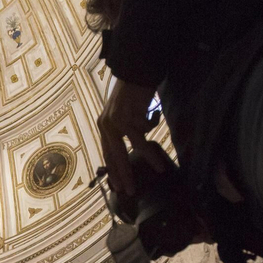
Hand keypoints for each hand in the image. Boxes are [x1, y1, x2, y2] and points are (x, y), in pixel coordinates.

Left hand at [97, 78, 158, 195]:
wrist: (137, 71)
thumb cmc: (135, 93)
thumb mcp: (125, 114)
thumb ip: (125, 131)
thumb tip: (134, 149)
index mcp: (104, 125)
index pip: (106, 153)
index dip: (112, 170)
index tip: (117, 186)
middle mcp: (106, 124)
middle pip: (113, 156)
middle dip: (121, 175)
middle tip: (128, 191)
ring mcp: (116, 121)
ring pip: (129, 150)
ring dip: (142, 162)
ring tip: (155, 173)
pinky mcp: (129, 116)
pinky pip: (143, 138)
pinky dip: (151, 148)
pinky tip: (158, 154)